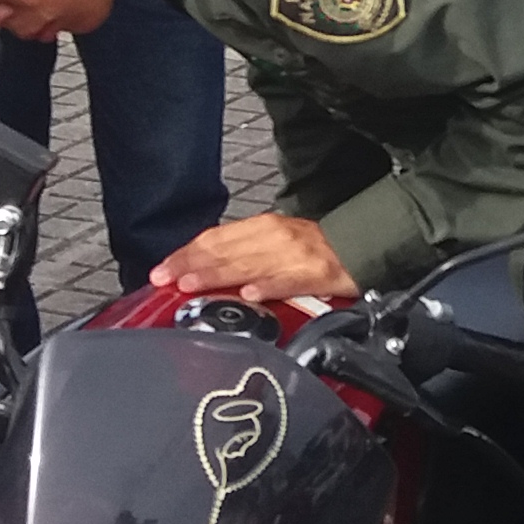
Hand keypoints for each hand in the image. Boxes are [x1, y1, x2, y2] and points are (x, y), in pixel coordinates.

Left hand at [154, 214, 358, 306]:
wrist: (362, 246)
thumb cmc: (314, 249)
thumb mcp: (274, 242)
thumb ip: (241, 255)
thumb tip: (202, 272)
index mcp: (262, 228)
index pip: (215, 239)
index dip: (186, 254)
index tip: (161, 270)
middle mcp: (274, 237)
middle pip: (225, 251)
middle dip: (191, 265)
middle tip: (165, 280)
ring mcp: (295, 256)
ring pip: (249, 265)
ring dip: (218, 276)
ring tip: (192, 286)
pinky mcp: (317, 274)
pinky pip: (289, 281)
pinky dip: (269, 287)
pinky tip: (250, 295)